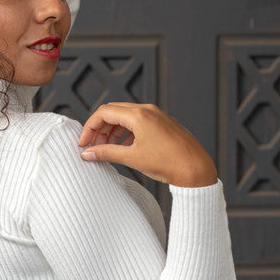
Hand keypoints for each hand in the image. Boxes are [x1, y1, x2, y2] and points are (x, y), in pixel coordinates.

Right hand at [78, 102, 217, 187]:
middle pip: (113, 112)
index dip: (89, 127)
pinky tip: (123, 147)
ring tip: (106, 149)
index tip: (83, 143)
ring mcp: (157, 115)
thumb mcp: (132, 158)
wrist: (196, 169)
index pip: (104, 113)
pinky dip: (126, 132)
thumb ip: (106, 153)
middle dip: (100, 128)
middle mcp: (147, 110)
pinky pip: (138, 122)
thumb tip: (87, 154)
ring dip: (112, 131)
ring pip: (126, 117)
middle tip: (92, 146)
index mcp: (138, 115)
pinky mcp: (163, 124)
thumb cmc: (168, 163)